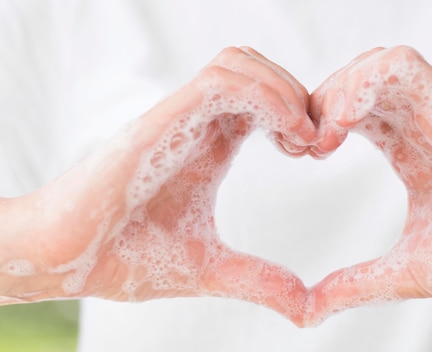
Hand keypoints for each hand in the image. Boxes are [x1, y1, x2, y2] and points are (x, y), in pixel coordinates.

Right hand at [0, 47, 315, 324]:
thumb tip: (306, 309)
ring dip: (284, 90)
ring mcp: (178, 118)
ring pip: (239, 63)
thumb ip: (260, 281)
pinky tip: (284, 135)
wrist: (66, 259)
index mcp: (210, 143)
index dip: (299, 112)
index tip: (316, 151)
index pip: (262, 96)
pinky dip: (264, 96)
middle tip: (314, 143)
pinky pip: (220, 83)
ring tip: (300, 138)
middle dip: (299, 95)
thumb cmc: (126, 256)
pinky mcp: (162, 122)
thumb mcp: (211, 269)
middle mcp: (196, 123)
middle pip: (256, 67)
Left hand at [307, 46, 431, 323]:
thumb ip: (354, 285)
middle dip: (317, 104)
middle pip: (354, 82)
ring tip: (326, 136)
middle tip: (304, 145)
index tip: (301, 156)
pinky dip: (362, 81)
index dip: (317, 124)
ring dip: (336, 90)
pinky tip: (345, 122)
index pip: (351, 113)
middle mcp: (418, 125)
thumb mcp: (402, 272)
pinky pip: (398, 64)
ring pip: (371, 64)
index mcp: (408, 151)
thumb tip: (310, 311)